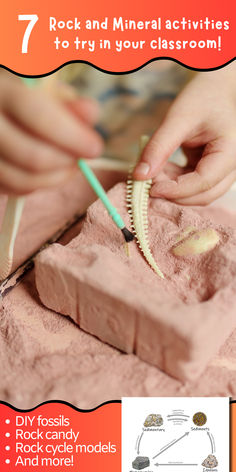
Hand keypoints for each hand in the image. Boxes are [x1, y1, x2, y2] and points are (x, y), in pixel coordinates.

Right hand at [0, 72, 102, 193]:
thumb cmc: (21, 93)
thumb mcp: (44, 87)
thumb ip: (68, 101)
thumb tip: (91, 114)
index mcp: (2, 90)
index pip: (39, 115)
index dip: (72, 136)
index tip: (94, 148)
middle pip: (32, 157)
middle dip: (66, 163)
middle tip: (81, 159)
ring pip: (23, 180)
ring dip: (55, 178)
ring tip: (68, 166)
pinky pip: (13, 189)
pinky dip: (36, 185)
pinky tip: (48, 171)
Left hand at [133, 63, 235, 204]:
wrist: (217, 88)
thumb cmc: (204, 96)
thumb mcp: (178, 118)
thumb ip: (159, 147)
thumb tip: (139, 176)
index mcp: (231, 152)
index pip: (203, 182)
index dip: (175, 190)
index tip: (150, 188)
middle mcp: (233, 166)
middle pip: (204, 195)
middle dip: (174, 194)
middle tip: (147, 183)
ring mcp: (224, 170)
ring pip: (199, 194)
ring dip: (174, 189)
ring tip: (153, 172)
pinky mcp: (212, 170)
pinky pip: (194, 185)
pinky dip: (175, 182)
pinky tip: (161, 169)